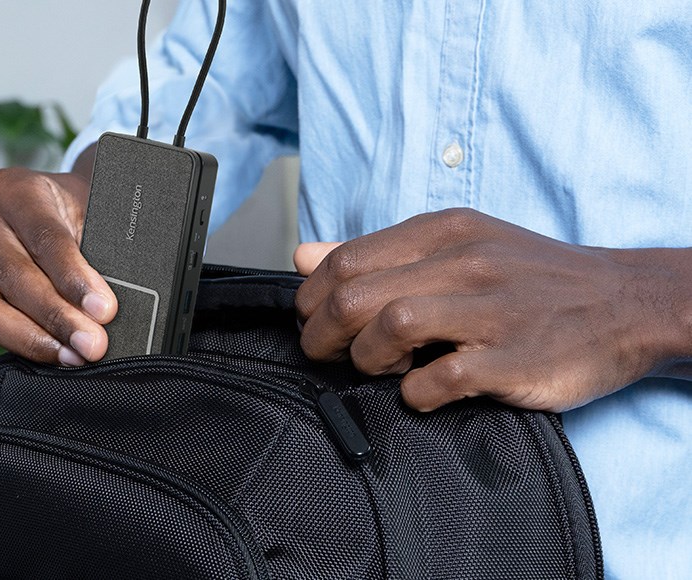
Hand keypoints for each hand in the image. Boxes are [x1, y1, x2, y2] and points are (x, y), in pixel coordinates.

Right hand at [0, 166, 116, 364]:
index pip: (44, 236)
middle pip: (15, 274)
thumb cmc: (87, 213)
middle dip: (58, 315)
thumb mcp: (99, 218)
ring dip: (36, 336)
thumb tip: (109, 306)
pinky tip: (58, 353)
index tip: (103, 309)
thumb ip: (103, 253)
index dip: (74, 277)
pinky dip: (23, 342)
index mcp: (16, 189)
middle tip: (93, 343)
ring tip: (76, 354)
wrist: (70, 212)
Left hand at [294, 208, 689, 411]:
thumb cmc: (530, 277)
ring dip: (366, 358)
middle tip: (326, 354)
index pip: (345, 259)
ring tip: (379, 368)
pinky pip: (440, 378)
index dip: (312, 297)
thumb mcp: (457, 245)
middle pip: (356, 295)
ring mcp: (491, 310)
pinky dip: (415, 392)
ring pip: (391, 326)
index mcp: (443, 231)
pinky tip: (421, 391)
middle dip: (322, 333)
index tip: (312, 321)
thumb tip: (304, 255)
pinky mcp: (513, 359)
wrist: (625, 302)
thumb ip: (378, 252)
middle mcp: (464, 263)